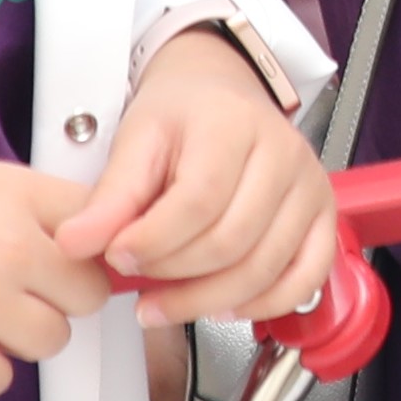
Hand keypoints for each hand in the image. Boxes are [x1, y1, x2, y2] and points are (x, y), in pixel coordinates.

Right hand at [0, 152, 113, 400]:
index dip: (91, 252)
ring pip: (52, 341)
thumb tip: (64, 236)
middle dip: (58, 300)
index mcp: (15, 195)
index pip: (103, 229)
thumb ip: (18, 207)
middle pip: (89, 294)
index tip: (78, 264)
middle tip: (17, 296)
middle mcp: (9, 247)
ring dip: (20, 338)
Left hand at [55, 26, 338, 326]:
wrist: (222, 92)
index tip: (114, 255)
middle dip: (173, 274)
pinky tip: (224, 308)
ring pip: (265, 267)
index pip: (198, 201)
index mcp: (235, 126)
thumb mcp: (136, 139)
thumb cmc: (184, 114)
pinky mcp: (324, 216)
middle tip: (134, 278)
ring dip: (208, 300)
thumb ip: (110, 196)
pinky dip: (265, 304)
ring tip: (163, 304)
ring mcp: (311, 188)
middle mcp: (284, 156)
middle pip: (232, 240)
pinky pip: (306, 277)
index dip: (153, 241)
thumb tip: (76, 244)